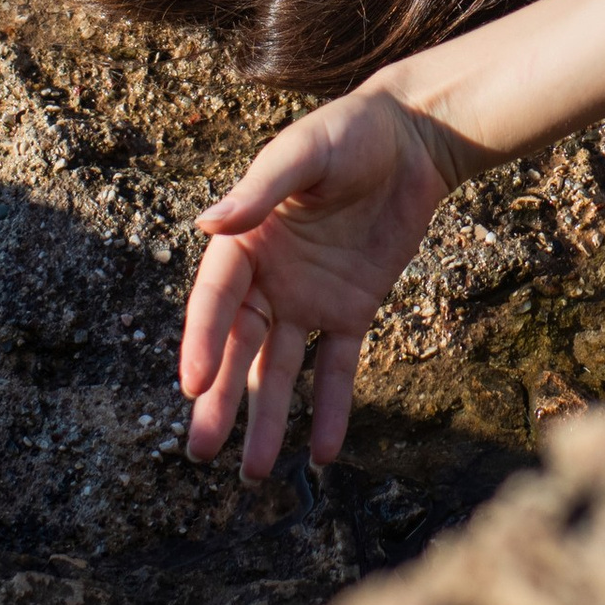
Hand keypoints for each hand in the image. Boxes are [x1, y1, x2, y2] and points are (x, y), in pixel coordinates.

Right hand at [178, 81, 475, 479]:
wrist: (414, 137)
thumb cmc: (350, 132)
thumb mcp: (305, 154)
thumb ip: (261, 192)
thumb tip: (207, 224)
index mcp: (246, 241)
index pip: (216, 301)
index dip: (201, 341)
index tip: (190, 385)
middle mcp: (270, 278)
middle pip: (239, 347)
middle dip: (219, 399)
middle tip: (202, 451)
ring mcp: (310, 298)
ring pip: (281, 369)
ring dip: (268, 418)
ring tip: (255, 472)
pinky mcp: (353, 309)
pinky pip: (339, 367)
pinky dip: (334, 408)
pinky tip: (325, 453)